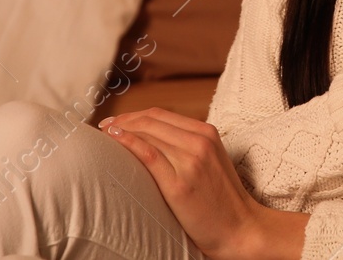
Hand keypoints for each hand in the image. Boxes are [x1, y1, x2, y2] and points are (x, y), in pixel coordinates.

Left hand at [101, 107, 304, 259]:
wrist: (239, 228)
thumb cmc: (221, 200)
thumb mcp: (210, 160)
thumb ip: (187, 146)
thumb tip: (151, 140)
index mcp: (207, 133)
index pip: (161, 115)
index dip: (133, 115)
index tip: (115, 121)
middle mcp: (200, 142)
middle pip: (152, 121)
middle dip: (123, 120)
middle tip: (103, 128)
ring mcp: (191, 161)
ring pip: (148, 134)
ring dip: (121, 130)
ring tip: (103, 137)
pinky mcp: (180, 184)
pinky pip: (149, 154)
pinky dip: (129, 143)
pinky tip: (115, 140)